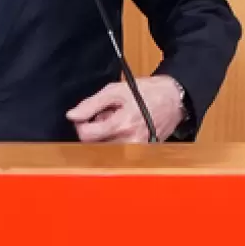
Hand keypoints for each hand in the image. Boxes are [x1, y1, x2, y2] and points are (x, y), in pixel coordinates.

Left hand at [67, 75, 185, 143]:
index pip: (86, 136)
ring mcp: (136, 151)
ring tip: (116, 121)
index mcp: (121, 126)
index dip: (81, 124)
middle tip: (105, 116)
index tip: (85, 116)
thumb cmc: (145, 92)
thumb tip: (72, 116)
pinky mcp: (140, 154)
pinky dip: (115, 141)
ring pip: (105, 149)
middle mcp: (129, 143)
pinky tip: (124, 129)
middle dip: (95, 130)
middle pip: (94, 145)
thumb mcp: (115, 91)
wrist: (172, 99)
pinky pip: (117, 151)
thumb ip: (90, 104)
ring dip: (105, 137)